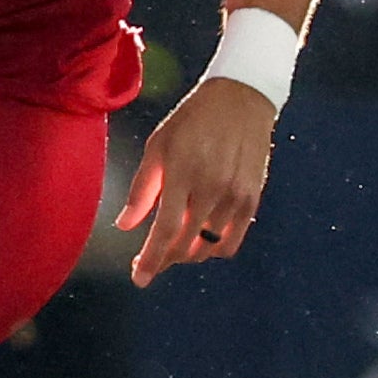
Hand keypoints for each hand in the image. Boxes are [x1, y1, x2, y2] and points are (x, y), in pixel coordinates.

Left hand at [116, 74, 278, 287]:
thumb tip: (125, 225)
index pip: (164, 230)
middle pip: (185, 244)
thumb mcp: (158, 145)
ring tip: (174, 247)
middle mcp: (211, 188)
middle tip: (150, 261)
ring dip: (187, 254)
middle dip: (164, 259)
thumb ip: (141, 189)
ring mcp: (235, 196)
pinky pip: (232, 241)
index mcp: (182, 173)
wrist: (241, 99)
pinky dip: (213, 250)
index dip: (150, 260)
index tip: (139, 279)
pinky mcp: (252, 199)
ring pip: (207, 247)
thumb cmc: (193, 120)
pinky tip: (201, 242)